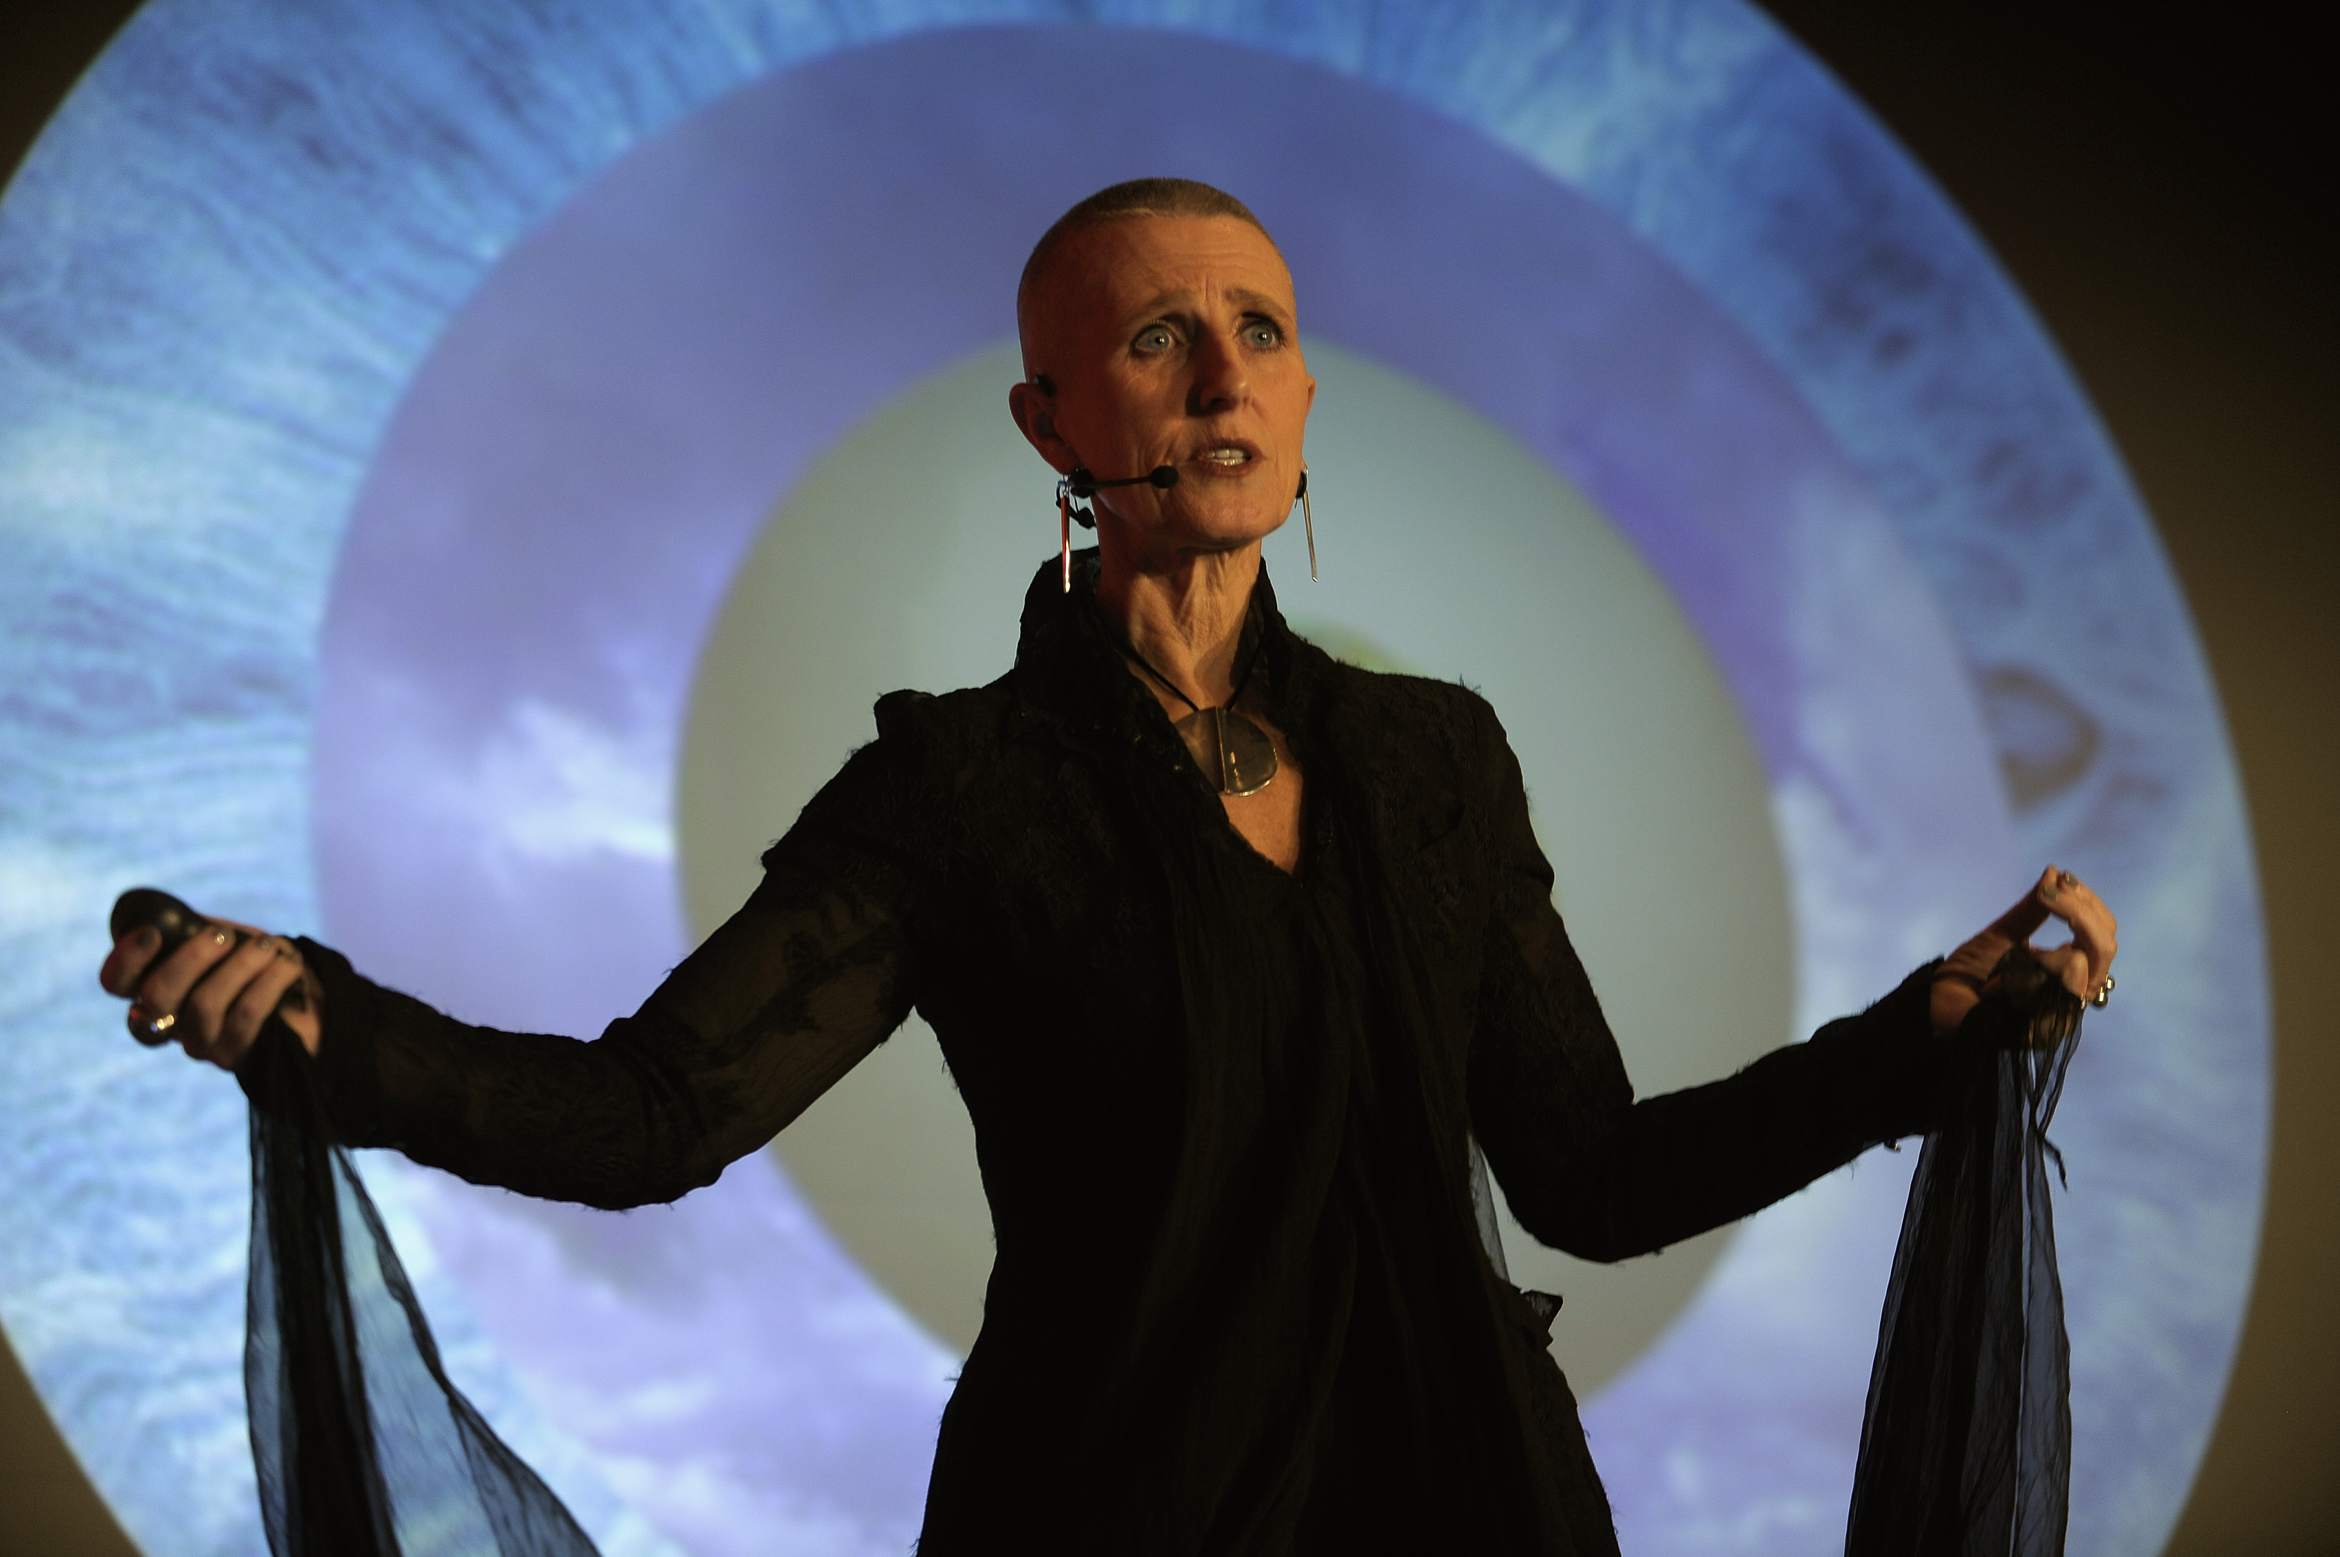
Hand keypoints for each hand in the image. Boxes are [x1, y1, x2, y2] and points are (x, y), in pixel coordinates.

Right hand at [99, 907, 323, 1066]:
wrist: (311, 998)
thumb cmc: (260, 962)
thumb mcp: (226, 939)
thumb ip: (196, 930)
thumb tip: (172, 918)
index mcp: (157, 985)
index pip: (117, 982)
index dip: (127, 959)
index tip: (153, 933)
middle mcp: (169, 1021)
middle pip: (155, 997)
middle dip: (191, 958)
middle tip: (223, 936)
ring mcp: (200, 1043)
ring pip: (202, 1006)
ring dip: (239, 967)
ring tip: (267, 948)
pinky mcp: (235, 1057)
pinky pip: (245, 1017)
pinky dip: (269, 983)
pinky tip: (287, 966)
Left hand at [1930, 865, 2118, 1039]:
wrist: (1937, 1003)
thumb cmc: (1969, 973)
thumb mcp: (2002, 933)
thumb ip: (2032, 909)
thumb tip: (2054, 871)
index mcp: (2071, 970)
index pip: (2103, 934)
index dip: (2089, 904)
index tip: (2063, 877)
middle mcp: (2076, 992)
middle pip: (2105, 947)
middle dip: (2079, 913)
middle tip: (2048, 893)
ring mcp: (2064, 1013)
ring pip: (2083, 962)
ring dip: (2046, 949)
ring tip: (2019, 955)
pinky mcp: (2049, 1029)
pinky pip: (2060, 985)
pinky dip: (2031, 971)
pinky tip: (2008, 979)